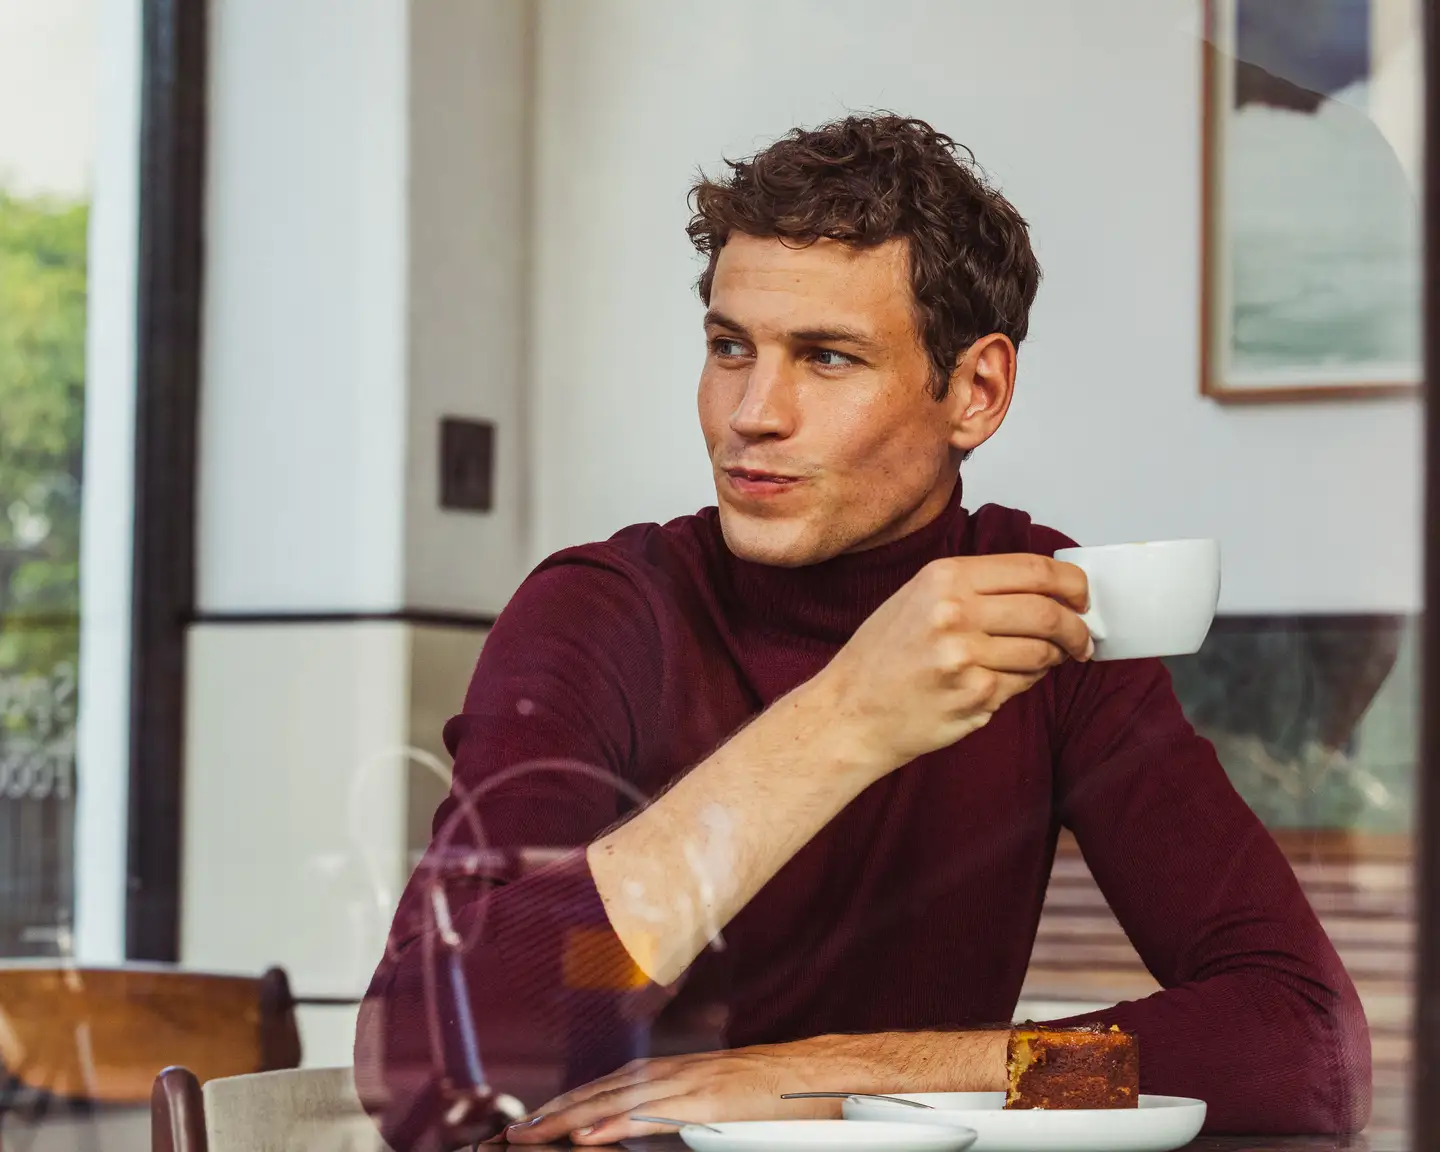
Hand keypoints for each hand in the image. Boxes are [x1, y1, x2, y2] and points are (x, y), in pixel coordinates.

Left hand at [503, 1035, 884, 1144]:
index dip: (564, 1107)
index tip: (526, 1129)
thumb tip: (641, 1135)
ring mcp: (693, 1083)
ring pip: (617, 1098)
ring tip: (530, 1135)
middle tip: (508, 1138)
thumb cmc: (778, 1096)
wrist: (827, 1073)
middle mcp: (676, 1072)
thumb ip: (680, 1114)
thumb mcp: (720, 1104)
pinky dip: (618, 1122)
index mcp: (674, 1074)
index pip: (605, 1089)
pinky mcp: (712, 1100)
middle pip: (601, 1092)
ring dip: (569, 1117)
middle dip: (552, 1115)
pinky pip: (656, 1113)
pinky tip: (588, 1137)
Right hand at [815, 553, 1092, 773]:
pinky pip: (1023, 684)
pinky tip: (1004, 681)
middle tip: (1082, 638)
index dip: (1072, 583)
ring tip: (1044, 661)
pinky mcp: (975, 696)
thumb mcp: (919, 598)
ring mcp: (966, 656)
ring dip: (1054, 659)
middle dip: (1077, 628)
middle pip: (1047, 612)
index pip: (1034, 569)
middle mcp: (955, 612)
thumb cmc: (884, 656)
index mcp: (944, 578)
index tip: (1083, 596)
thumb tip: (1046, 590)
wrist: (850, 710)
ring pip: (1042, 652)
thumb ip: (975, 588)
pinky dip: (1026, 682)